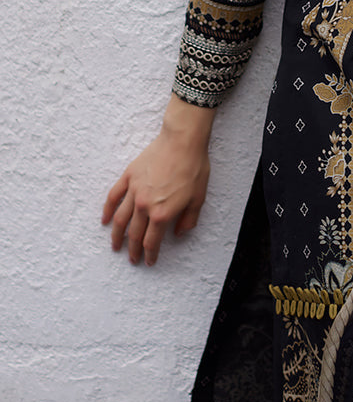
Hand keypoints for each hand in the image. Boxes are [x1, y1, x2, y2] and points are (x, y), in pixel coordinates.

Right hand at [102, 95, 214, 265]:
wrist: (182, 141)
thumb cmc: (194, 167)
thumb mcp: (198, 198)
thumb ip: (188, 220)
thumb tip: (178, 233)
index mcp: (162, 213)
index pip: (151, 241)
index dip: (150, 254)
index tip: (148, 261)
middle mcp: (145, 205)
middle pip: (134, 234)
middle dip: (133, 250)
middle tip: (132, 259)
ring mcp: (134, 191)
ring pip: (121, 219)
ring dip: (117, 236)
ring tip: (115, 246)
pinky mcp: (129, 176)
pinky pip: (114, 196)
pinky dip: (108, 210)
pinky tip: (105, 220)